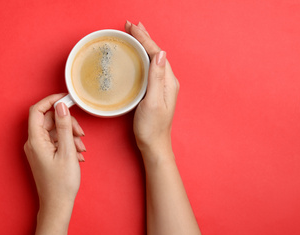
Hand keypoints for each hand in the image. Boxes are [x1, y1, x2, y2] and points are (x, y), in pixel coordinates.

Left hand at [24, 94, 85, 208]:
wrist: (57, 204)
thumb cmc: (61, 182)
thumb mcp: (67, 151)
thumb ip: (63, 126)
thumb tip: (61, 106)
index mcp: (35, 140)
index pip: (37, 110)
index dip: (51, 101)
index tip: (66, 99)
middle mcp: (33, 142)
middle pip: (49, 120)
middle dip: (67, 123)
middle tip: (80, 135)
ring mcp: (38, 149)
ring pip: (54, 131)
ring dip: (70, 135)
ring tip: (81, 149)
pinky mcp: (44, 154)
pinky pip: (55, 141)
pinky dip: (67, 144)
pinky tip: (77, 154)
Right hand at [125, 21, 179, 152]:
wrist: (154, 144)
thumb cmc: (152, 127)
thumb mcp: (153, 102)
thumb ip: (156, 78)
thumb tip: (160, 53)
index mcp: (168, 81)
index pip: (156, 53)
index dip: (144, 39)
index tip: (132, 27)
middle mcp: (167, 81)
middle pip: (155, 53)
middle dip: (144, 37)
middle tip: (131, 25)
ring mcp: (162, 86)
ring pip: (152, 58)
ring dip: (143, 45)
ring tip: (135, 34)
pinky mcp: (155, 91)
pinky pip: (149, 67)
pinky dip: (142, 56)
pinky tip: (138, 55)